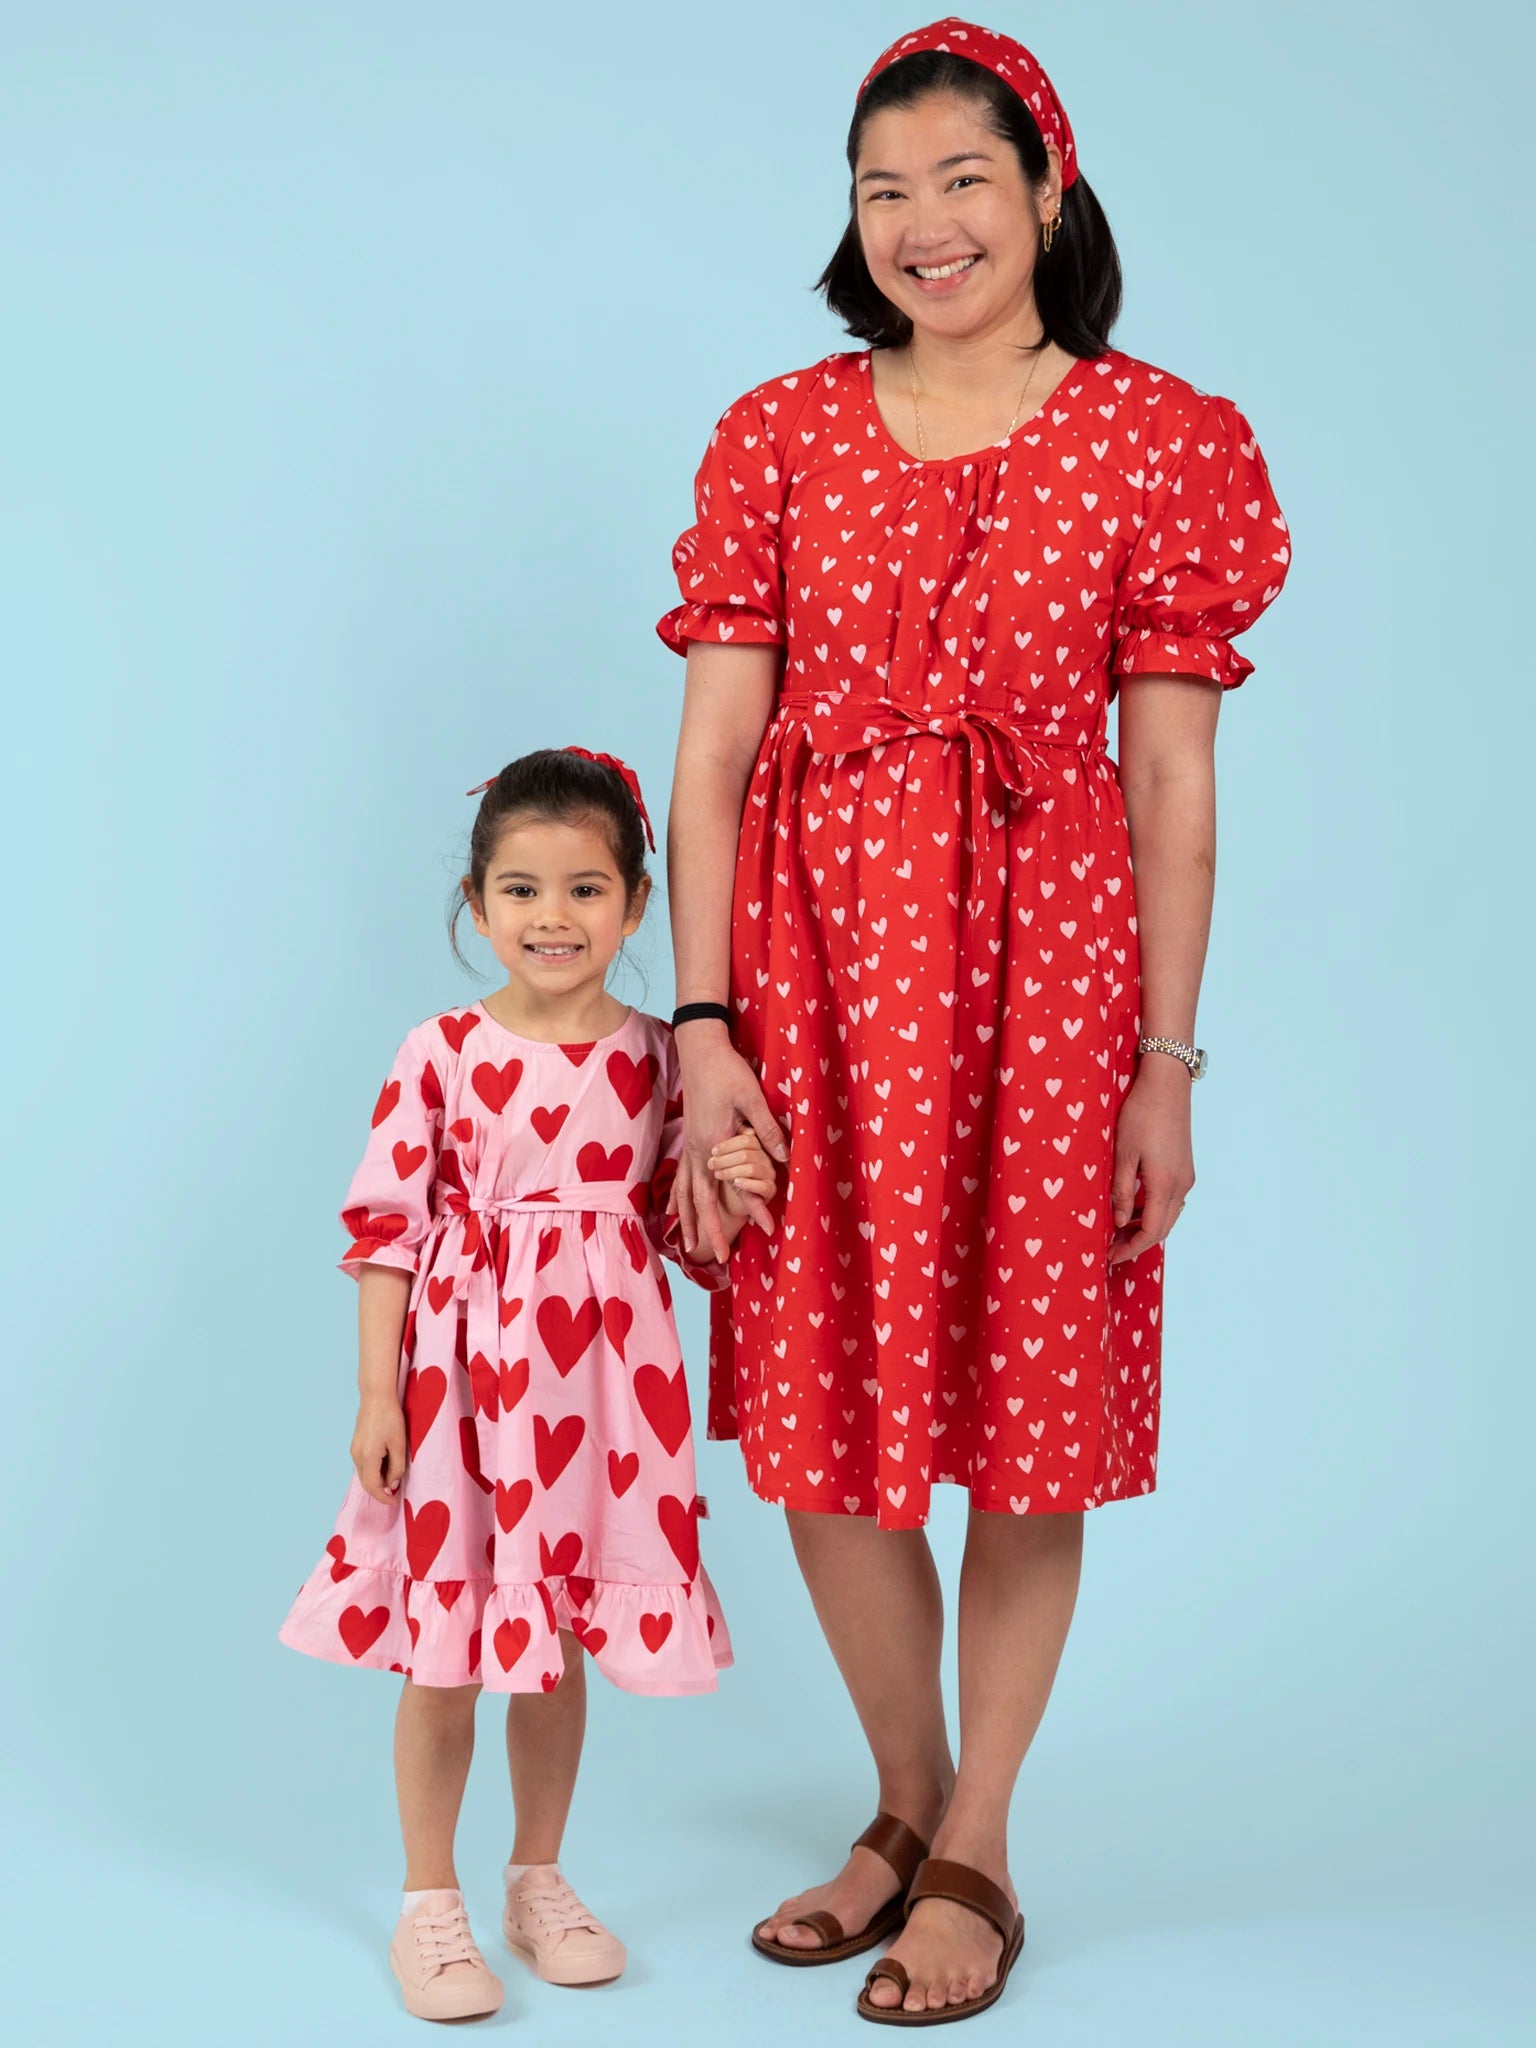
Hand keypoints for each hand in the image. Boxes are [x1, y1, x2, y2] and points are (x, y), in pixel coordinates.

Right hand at [351, 1395, 406, 1504]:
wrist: (375, 1396)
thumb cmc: (390, 1418)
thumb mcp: (399, 1444)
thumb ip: (397, 1467)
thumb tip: (392, 1484)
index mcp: (368, 1458)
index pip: (373, 1487)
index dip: (384, 1498)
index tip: (395, 1502)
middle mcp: (357, 1456)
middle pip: (366, 1483)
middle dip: (380, 1491)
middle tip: (396, 1493)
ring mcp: (354, 1450)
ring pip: (364, 1474)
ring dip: (377, 1480)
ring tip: (394, 1477)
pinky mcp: (356, 1444)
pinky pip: (363, 1465)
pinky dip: (373, 1471)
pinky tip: (386, 1465)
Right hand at [671, 1029, 788, 1263]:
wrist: (699, 1048)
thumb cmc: (727, 1070)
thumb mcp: (753, 1096)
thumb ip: (766, 1128)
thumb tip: (785, 1156)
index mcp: (715, 1142)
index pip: (734, 1186)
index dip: (752, 1209)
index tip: (767, 1229)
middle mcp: (698, 1150)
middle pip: (701, 1200)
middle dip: (710, 1231)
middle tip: (719, 1259)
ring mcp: (690, 1146)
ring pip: (686, 1193)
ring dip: (689, 1221)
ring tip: (689, 1246)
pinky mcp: (688, 1139)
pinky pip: (681, 1177)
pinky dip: (678, 1199)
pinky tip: (675, 1212)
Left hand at [710, 1127, 778, 1220]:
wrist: (724, 1195)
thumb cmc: (722, 1168)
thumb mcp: (720, 1152)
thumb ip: (722, 1140)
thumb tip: (717, 1130)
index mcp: (756, 1142)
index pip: (747, 1139)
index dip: (728, 1145)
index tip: (713, 1151)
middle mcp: (765, 1156)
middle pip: (747, 1154)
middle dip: (725, 1160)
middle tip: (711, 1164)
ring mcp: (769, 1172)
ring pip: (752, 1169)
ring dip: (731, 1172)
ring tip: (718, 1174)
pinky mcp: (769, 1189)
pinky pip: (763, 1186)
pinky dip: (747, 1184)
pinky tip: (736, 1182)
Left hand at [1109, 1059, 1194, 1265]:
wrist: (1167, 1083)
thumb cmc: (1141, 1114)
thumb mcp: (1123, 1154)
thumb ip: (1122, 1191)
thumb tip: (1119, 1222)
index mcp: (1165, 1184)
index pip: (1152, 1232)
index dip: (1132, 1248)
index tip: (1111, 1256)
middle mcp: (1182, 1184)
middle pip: (1163, 1227)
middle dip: (1138, 1242)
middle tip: (1112, 1248)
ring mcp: (1186, 1175)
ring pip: (1168, 1214)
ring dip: (1146, 1226)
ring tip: (1119, 1230)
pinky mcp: (1185, 1166)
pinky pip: (1171, 1199)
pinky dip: (1153, 1210)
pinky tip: (1134, 1206)